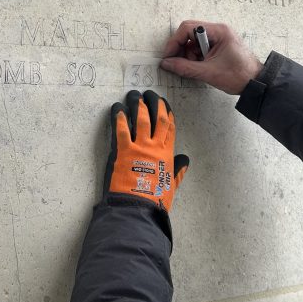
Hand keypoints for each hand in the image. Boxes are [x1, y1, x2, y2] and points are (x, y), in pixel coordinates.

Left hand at [104, 90, 189, 211]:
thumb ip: (178, 171)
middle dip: (153, 103)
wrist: (137, 208)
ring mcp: (139, 147)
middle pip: (157, 118)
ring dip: (136, 105)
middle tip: (148, 93)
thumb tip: (185, 160)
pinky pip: (121, 129)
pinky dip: (119, 117)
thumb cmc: (154, 200)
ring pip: (140, 119)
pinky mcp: (122, 151)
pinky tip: (117, 108)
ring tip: (133, 95)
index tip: (164, 102)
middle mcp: (155, 147)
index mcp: (167, 154)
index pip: (170, 127)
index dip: (167, 112)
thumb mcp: (171, 185)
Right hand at [159, 21, 263, 95]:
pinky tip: (202, 66)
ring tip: (197, 67)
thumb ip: (184, 67)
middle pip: (189, 33)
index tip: (169, 56)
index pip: (188, 28)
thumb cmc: (239, 75)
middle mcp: (218, 31)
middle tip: (179, 63)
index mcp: (218, 31)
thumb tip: (166, 63)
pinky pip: (200, 47)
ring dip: (190, 55)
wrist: (256, 83)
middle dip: (182, 49)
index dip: (175, 41)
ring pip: (193, 41)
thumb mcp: (208, 72)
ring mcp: (219, 38)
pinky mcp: (219, 46)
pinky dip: (196, 57)